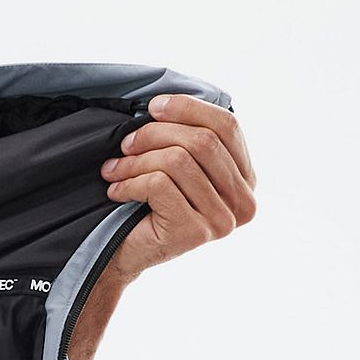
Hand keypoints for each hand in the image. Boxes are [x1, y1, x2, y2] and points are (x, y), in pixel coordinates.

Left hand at [99, 93, 256, 281]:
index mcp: (246, 178)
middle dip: (156, 134)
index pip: (227, 126)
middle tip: (125, 144)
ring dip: (137, 161)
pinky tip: (116, 190)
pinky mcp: (194, 233)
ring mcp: (222, 220)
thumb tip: (165, 102)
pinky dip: (129, 182)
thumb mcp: (178, 166)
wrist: (123, 257)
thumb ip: (190, 138)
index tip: (153, 107)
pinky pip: (159, 185)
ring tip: (114, 169)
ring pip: (179, 161)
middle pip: (203, 141)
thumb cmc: (148, 208)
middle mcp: (243, 201)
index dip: (188, 108)